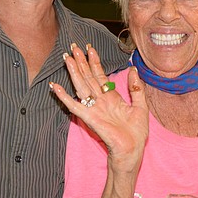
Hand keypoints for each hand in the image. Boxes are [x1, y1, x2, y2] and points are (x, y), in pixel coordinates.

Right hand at [49, 43, 148, 172]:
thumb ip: (136, 88)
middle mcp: (100, 101)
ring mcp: (93, 108)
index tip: (89, 48)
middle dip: (81, 61)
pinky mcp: (89, 118)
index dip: (94, 62)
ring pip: (81, 85)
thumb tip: (133, 68)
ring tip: (67, 58)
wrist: (132, 150)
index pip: (100, 75)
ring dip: (74, 72)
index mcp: (111, 97)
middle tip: (74, 46)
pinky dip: (64, 97)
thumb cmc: (136, 132)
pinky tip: (56, 87)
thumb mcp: (141, 106)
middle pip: (88, 77)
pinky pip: (74, 106)